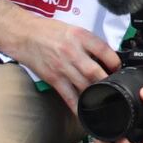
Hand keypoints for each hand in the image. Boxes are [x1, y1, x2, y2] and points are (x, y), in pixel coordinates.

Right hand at [0, 0, 123, 101]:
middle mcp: (73, 52)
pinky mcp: (54, 79)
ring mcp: (63, 67)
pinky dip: (79, 107)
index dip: (115, 63)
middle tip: (115, 87)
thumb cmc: (48, 31)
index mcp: (80, 37)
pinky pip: (69, 96)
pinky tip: (86, 113)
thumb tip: (106, 57)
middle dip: (109, 82)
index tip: (118, 69)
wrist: (24, 35)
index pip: (105, 51)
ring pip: (85, 86)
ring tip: (105, 100)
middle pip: (96, 72)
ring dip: (97, 95)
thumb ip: (89, 42)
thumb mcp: (73, 30)